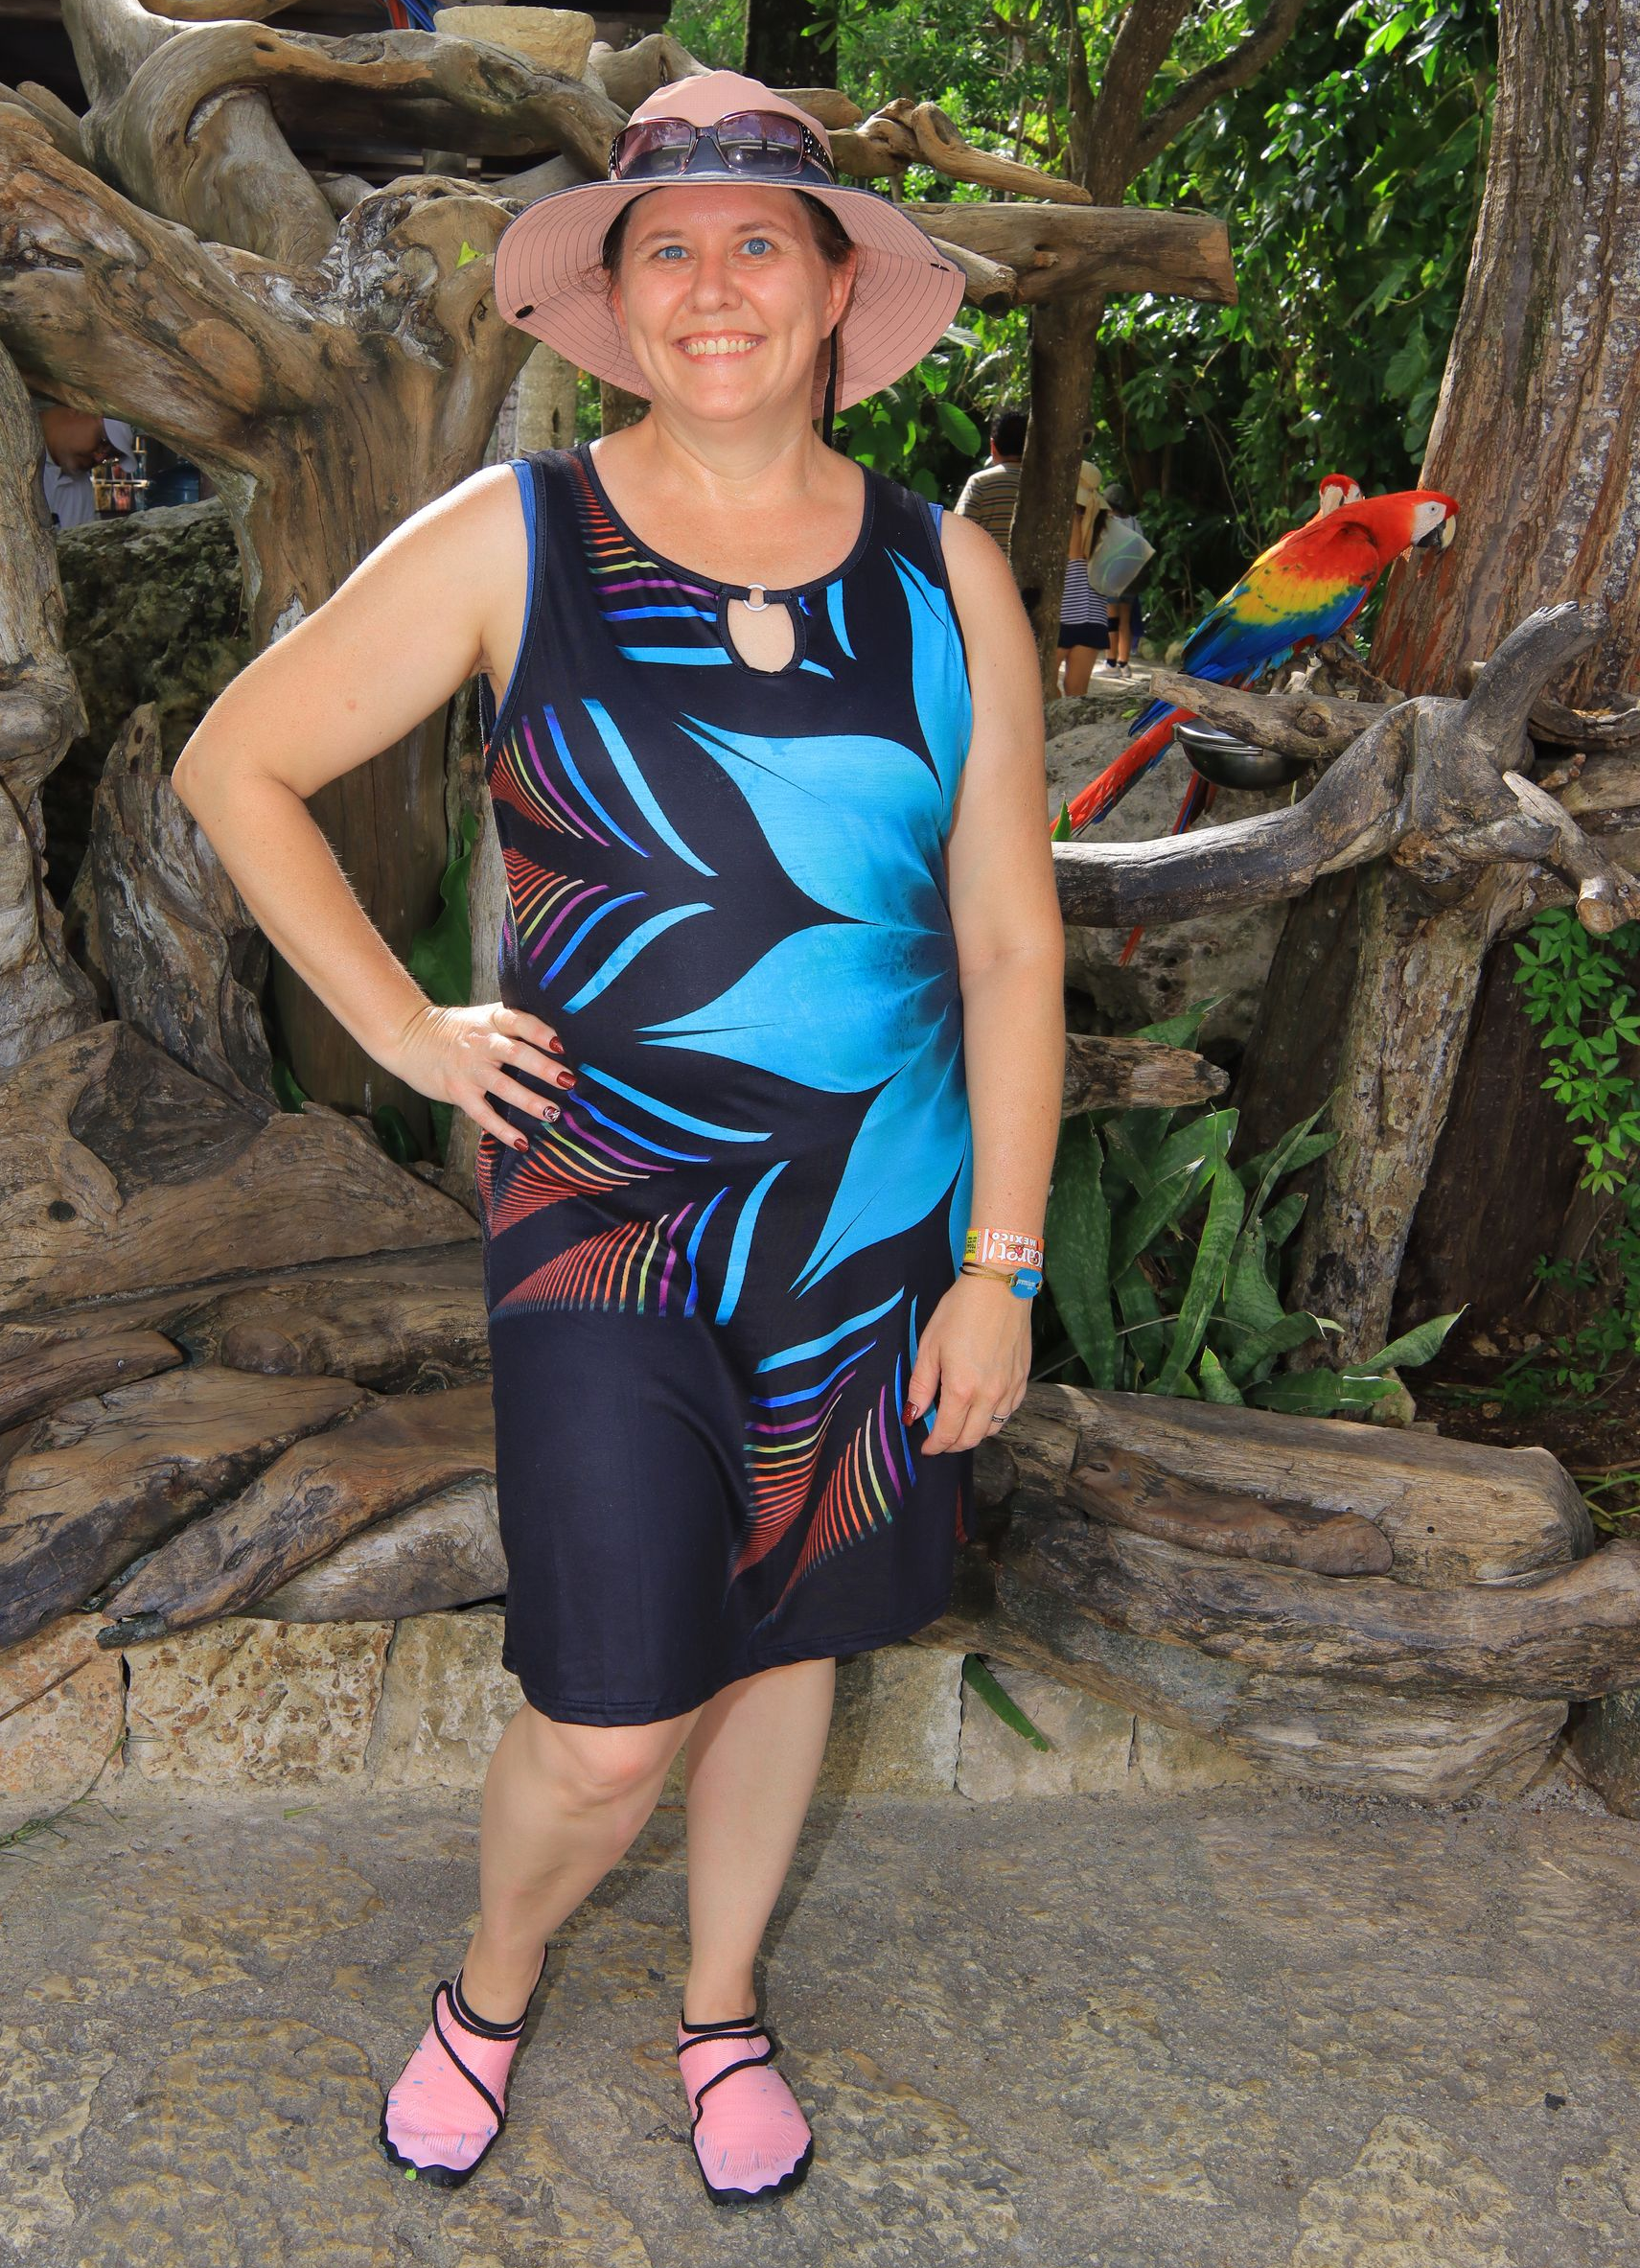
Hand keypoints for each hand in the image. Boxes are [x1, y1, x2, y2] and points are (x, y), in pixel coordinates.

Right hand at [381, 1002, 572, 1150]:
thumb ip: (515, 1025)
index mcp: (493, 1020)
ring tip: (552, 1113)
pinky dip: (502, 1130)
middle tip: (569, 1081)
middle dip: (544, 1068)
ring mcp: (469, 1069)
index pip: (520, 1021)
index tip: (563, 1045)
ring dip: (529, 1101)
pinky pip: (483, 1114)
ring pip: (502, 1085)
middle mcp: (482, 1043)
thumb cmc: (459, 1029)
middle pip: (516, 1053)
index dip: (542, 1032)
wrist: (410, 1036)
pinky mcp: (458, 1092)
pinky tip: (521, 1142)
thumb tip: (560, 1041)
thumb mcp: (485, 1017)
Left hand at [903, 1274, 1031, 1453]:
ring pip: (993, 1429)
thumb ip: (921, 1386)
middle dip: (952, 1445)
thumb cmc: (960, 1311)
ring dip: (974, 1434)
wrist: (999, 1288)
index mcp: (962, 1389)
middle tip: (940, 1440)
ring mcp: (1010, 1388)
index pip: (948, 1433)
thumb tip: (913, 1414)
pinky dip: (994, 1419)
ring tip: (959, 1425)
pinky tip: (983, 1409)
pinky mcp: (1023, 1379)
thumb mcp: (930, 1346)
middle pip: (971, 1438)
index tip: (926, 1447)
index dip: (934, 1446)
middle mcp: (989, 1394)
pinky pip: (1009, 1412)